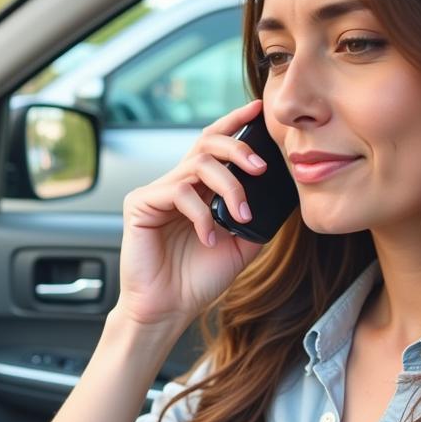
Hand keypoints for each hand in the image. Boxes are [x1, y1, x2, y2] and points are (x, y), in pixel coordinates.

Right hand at [116, 97, 268, 329]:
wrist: (168, 310)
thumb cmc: (198, 279)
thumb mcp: (241, 244)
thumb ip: (257, 215)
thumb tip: (281, 192)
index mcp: (199, 189)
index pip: (215, 144)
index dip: (236, 123)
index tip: (259, 111)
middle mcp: (177, 183)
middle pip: (206, 141)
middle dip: (238, 147)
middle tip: (260, 167)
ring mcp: (156, 192)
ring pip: (197, 165)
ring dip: (229, 188)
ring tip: (241, 217)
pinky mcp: (139, 204)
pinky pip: (178, 192)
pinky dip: (201, 214)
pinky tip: (209, 238)